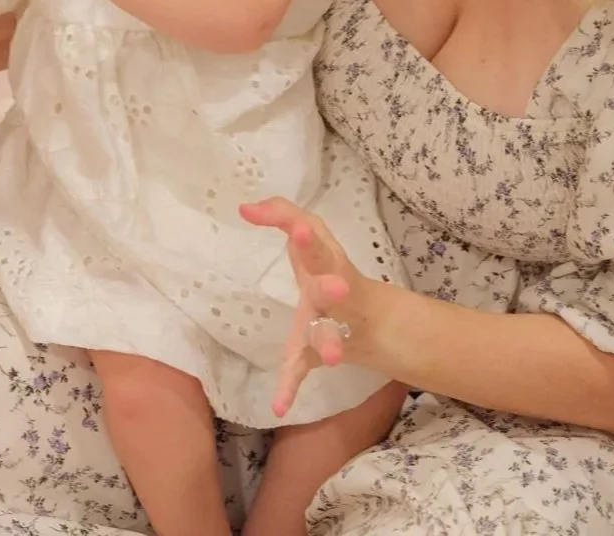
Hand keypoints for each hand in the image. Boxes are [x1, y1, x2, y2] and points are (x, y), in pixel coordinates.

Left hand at [239, 197, 371, 417]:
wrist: (369, 319)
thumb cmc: (328, 267)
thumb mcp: (312, 234)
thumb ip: (281, 212)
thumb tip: (245, 207)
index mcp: (328, 264)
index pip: (320, 247)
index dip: (309, 239)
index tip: (298, 230)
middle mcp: (332, 294)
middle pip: (334, 292)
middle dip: (332, 289)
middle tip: (335, 287)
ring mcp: (327, 326)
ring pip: (328, 335)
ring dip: (329, 344)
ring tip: (330, 358)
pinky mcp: (314, 353)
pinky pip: (304, 370)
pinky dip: (290, 387)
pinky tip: (278, 406)